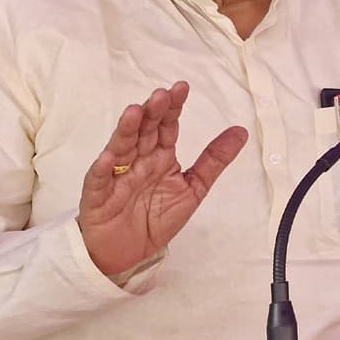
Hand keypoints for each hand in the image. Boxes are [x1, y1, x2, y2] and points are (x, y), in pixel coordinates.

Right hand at [78, 83, 247, 276]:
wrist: (131, 252)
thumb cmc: (157, 216)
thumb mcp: (194, 187)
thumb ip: (214, 160)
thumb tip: (241, 131)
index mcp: (159, 156)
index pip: (166, 127)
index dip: (173, 108)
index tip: (182, 88)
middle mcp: (137, 161)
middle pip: (143, 132)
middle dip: (151, 113)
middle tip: (161, 95)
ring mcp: (116, 177)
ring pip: (120, 149)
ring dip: (126, 131)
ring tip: (134, 113)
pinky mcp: (98, 197)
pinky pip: (100, 182)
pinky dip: (102, 170)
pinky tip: (108, 157)